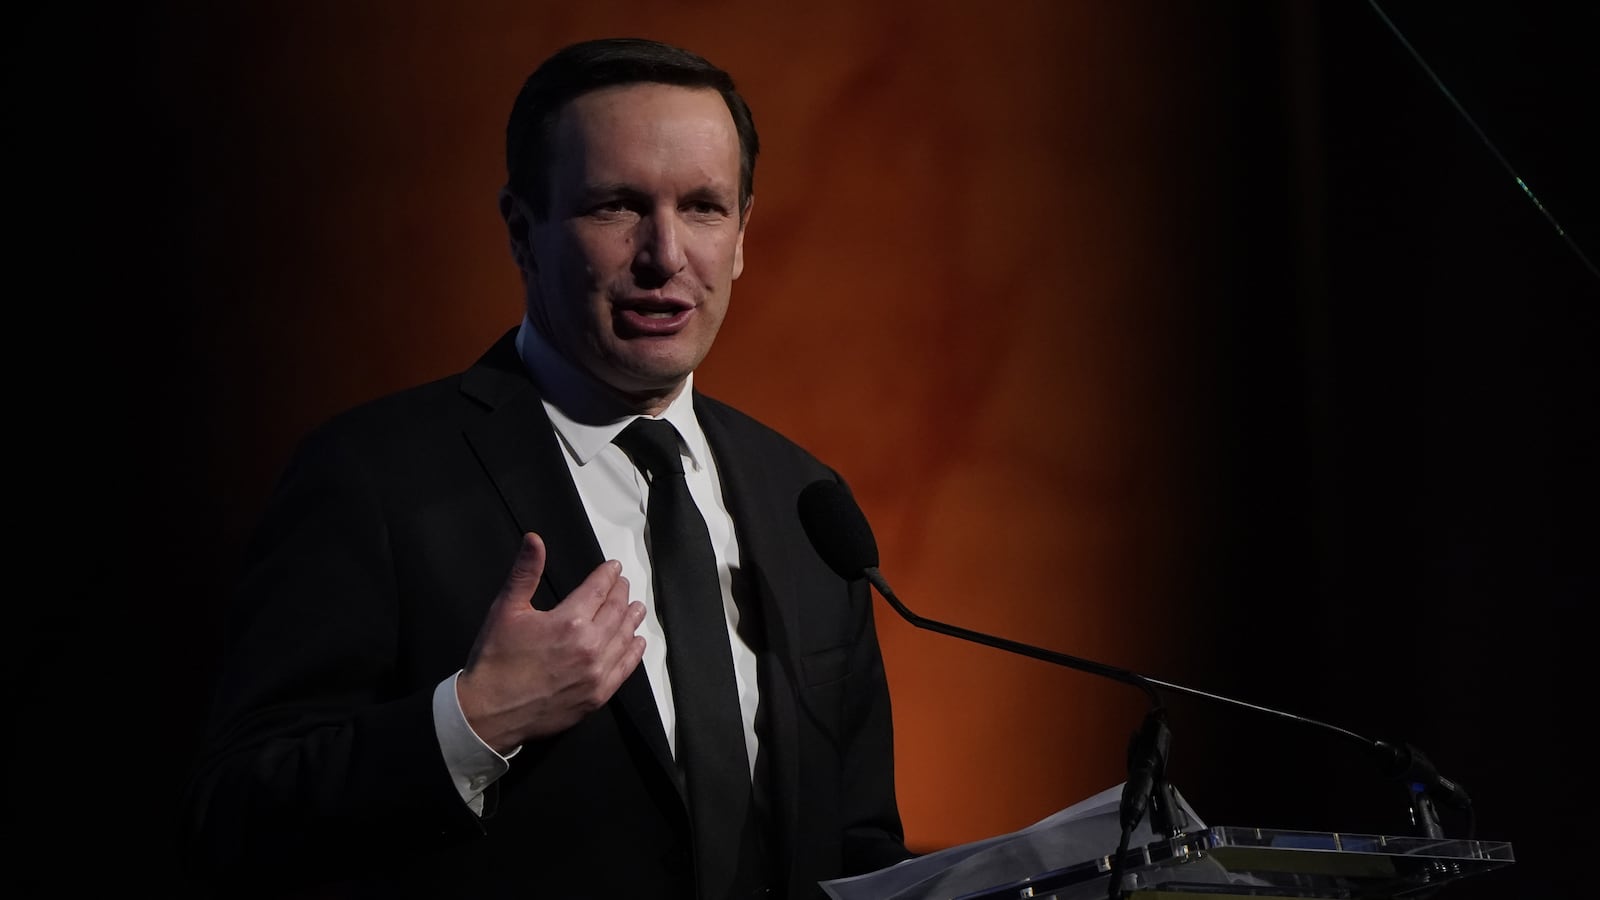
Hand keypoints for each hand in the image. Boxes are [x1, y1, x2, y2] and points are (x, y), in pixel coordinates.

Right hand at [457, 532, 647, 752]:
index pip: (599, 589)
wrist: (489, 712)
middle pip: (616, 610)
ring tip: (636, 607)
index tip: (614, 568)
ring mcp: (596, 673)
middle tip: (623, 584)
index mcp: (569, 621)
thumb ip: (525, 572)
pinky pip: (625, 669)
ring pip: (624, 637)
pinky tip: (637, 642)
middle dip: (621, 593)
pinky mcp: (597, 695)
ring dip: (631, 618)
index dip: (608, 574)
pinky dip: (634, 652)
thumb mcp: (506, 609)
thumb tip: (535, 539)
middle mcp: (590, 646)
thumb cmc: (495, 660)